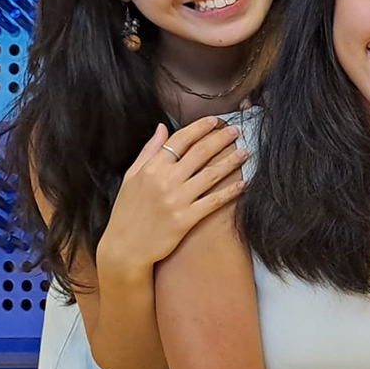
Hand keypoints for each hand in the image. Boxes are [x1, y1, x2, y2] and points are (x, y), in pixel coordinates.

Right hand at [96, 117, 248, 274]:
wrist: (124, 248)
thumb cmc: (127, 211)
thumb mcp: (131, 177)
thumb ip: (148, 151)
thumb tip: (161, 127)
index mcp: (151, 168)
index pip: (180, 140)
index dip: (200, 127)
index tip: (215, 120)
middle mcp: (165, 181)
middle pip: (200, 153)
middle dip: (221, 138)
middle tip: (236, 130)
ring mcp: (177, 200)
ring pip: (211, 174)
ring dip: (231, 161)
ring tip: (245, 152)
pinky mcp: (186, 219)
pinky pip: (213, 201)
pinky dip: (230, 191)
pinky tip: (243, 183)